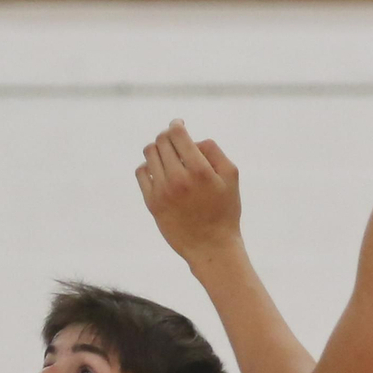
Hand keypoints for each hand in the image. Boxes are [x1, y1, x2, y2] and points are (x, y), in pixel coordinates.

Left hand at [136, 120, 241, 264]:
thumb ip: (213, 151)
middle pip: (161, 141)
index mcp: (199, 170)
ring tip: (167, 158)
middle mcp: (178, 179)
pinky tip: (159, 172)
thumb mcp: (231, 177)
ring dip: (157, 150)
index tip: (178, 126)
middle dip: (167, 137)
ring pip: (149, 154)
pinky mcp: (152, 203)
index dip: (176, 125)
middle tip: (174, 143)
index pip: (176, 134)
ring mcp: (162, 191)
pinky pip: (141, 173)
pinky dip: (147, 167)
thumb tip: (192, 140)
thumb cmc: (224, 211)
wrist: (211, 247)